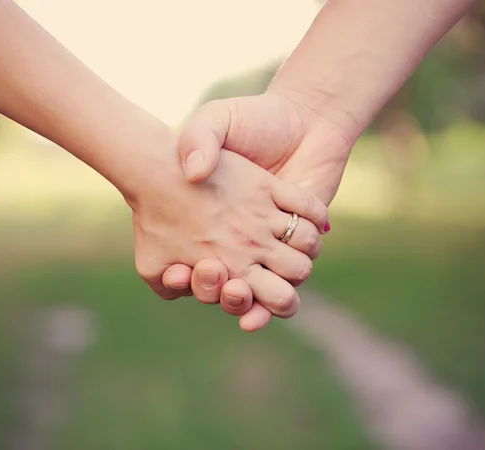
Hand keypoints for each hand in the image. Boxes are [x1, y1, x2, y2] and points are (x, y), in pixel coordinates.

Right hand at [162, 91, 350, 330]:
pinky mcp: (305, 237)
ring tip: (242, 282)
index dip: (193, 279)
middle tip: (223, 282)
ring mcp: (277, 242)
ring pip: (272, 292)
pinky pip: (298, 270)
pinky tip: (274, 267)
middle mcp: (246, 241)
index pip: (203, 270)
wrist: (302, 116)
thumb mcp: (214, 118)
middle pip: (239, 295)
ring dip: (261, 296)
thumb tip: (195, 172)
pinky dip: (290, 278)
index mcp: (216, 224)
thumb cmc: (252, 119)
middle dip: (231, 300)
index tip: (179, 270)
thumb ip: (197, 138)